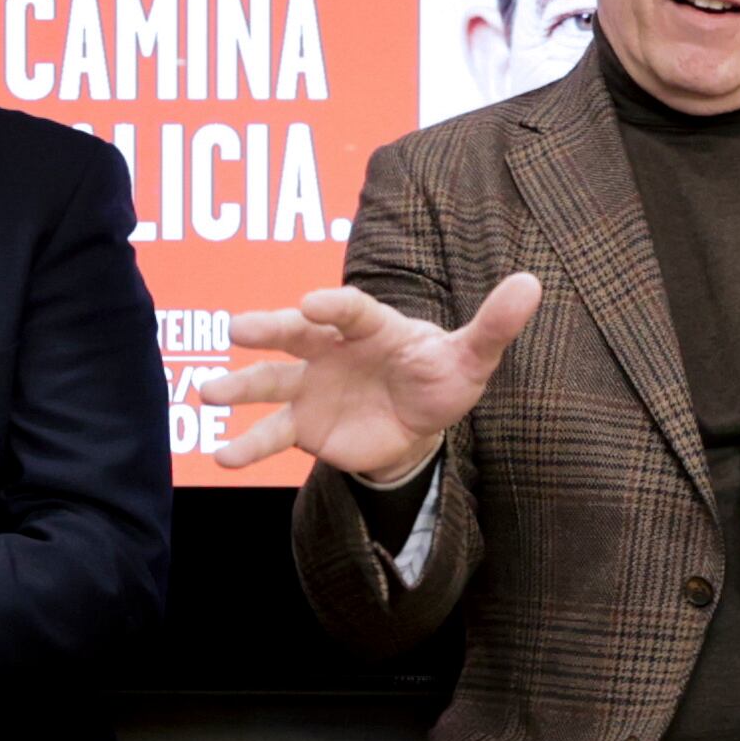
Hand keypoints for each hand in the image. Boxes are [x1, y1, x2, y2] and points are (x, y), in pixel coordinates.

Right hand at [193, 275, 541, 487]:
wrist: (418, 423)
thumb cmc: (441, 378)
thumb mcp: (471, 358)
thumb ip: (494, 325)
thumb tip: (533, 283)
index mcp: (371, 325)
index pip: (349, 309)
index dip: (332, 304)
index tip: (311, 303)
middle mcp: (331, 348)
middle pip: (296, 334)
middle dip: (268, 331)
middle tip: (237, 330)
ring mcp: (312, 386)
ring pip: (270, 383)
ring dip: (238, 387)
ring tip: (206, 394)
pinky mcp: (304, 424)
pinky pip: (271, 434)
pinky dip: (247, 445)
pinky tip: (221, 457)